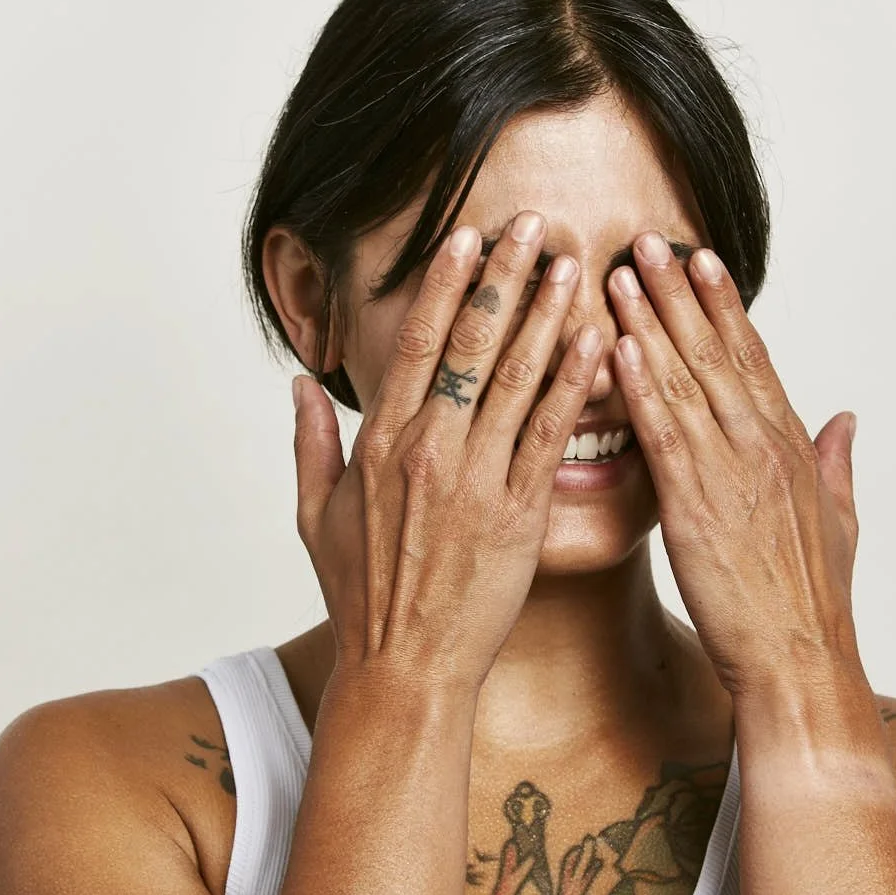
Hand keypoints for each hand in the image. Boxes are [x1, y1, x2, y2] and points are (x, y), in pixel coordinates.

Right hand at [291, 211, 602, 697]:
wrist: (405, 669)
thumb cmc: (361, 597)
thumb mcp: (315, 517)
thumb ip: (310, 444)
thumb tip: (299, 386)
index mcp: (380, 445)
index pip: (417, 345)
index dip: (443, 286)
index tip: (465, 238)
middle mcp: (428, 451)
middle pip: (471, 345)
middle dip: (503, 278)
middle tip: (530, 225)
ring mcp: (477, 480)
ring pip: (517, 378)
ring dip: (546, 313)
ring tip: (571, 263)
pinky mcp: (520, 512)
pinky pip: (551, 434)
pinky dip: (574, 382)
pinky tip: (596, 339)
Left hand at [605, 232, 861, 696]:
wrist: (800, 665)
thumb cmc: (811, 605)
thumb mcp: (839, 524)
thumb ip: (835, 463)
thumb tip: (844, 417)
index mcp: (791, 447)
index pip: (754, 358)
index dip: (725, 306)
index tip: (701, 260)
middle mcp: (764, 448)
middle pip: (718, 352)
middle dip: (680, 292)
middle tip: (648, 240)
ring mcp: (732, 474)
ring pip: (686, 380)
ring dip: (650, 322)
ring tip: (620, 272)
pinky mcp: (697, 509)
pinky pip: (664, 435)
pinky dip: (640, 387)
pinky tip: (616, 348)